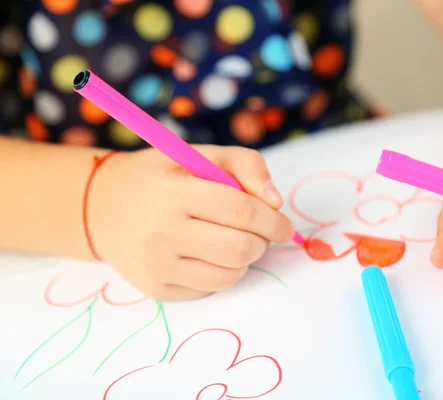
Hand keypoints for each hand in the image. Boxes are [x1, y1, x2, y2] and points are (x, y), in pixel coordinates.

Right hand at [87, 145, 292, 299]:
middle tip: (259, 233)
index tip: (284, 225)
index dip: (273, 221)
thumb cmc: (160, 176)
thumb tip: (276, 203)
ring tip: (232, 240)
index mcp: (172, 191)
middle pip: (239, 249)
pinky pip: (210, 289)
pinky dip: (223, 272)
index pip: (241, 212)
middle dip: (262, 242)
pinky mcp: (157, 288)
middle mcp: (159, 231)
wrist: (103, 207)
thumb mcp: (198, 154)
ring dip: (245, 259)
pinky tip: (208, 254)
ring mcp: (155, 265)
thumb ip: (245, 165)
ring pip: (229, 275)